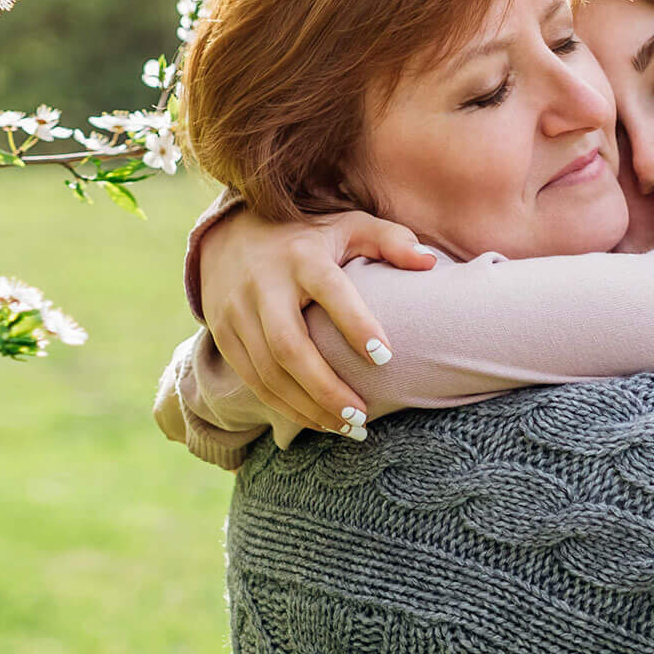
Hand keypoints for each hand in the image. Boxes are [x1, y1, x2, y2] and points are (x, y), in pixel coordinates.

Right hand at [198, 204, 433, 438]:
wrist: (227, 235)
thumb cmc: (306, 238)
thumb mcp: (347, 225)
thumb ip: (391, 239)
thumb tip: (430, 263)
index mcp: (302, 257)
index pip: (329, 290)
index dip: (356, 323)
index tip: (386, 357)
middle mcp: (263, 285)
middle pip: (289, 347)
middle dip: (326, 389)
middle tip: (363, 418)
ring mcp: (237, 312)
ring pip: (268, 372)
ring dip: (307, 408)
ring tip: (347, 429)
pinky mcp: (223, 334)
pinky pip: (253, 381)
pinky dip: (285, 407)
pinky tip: (317, 421)